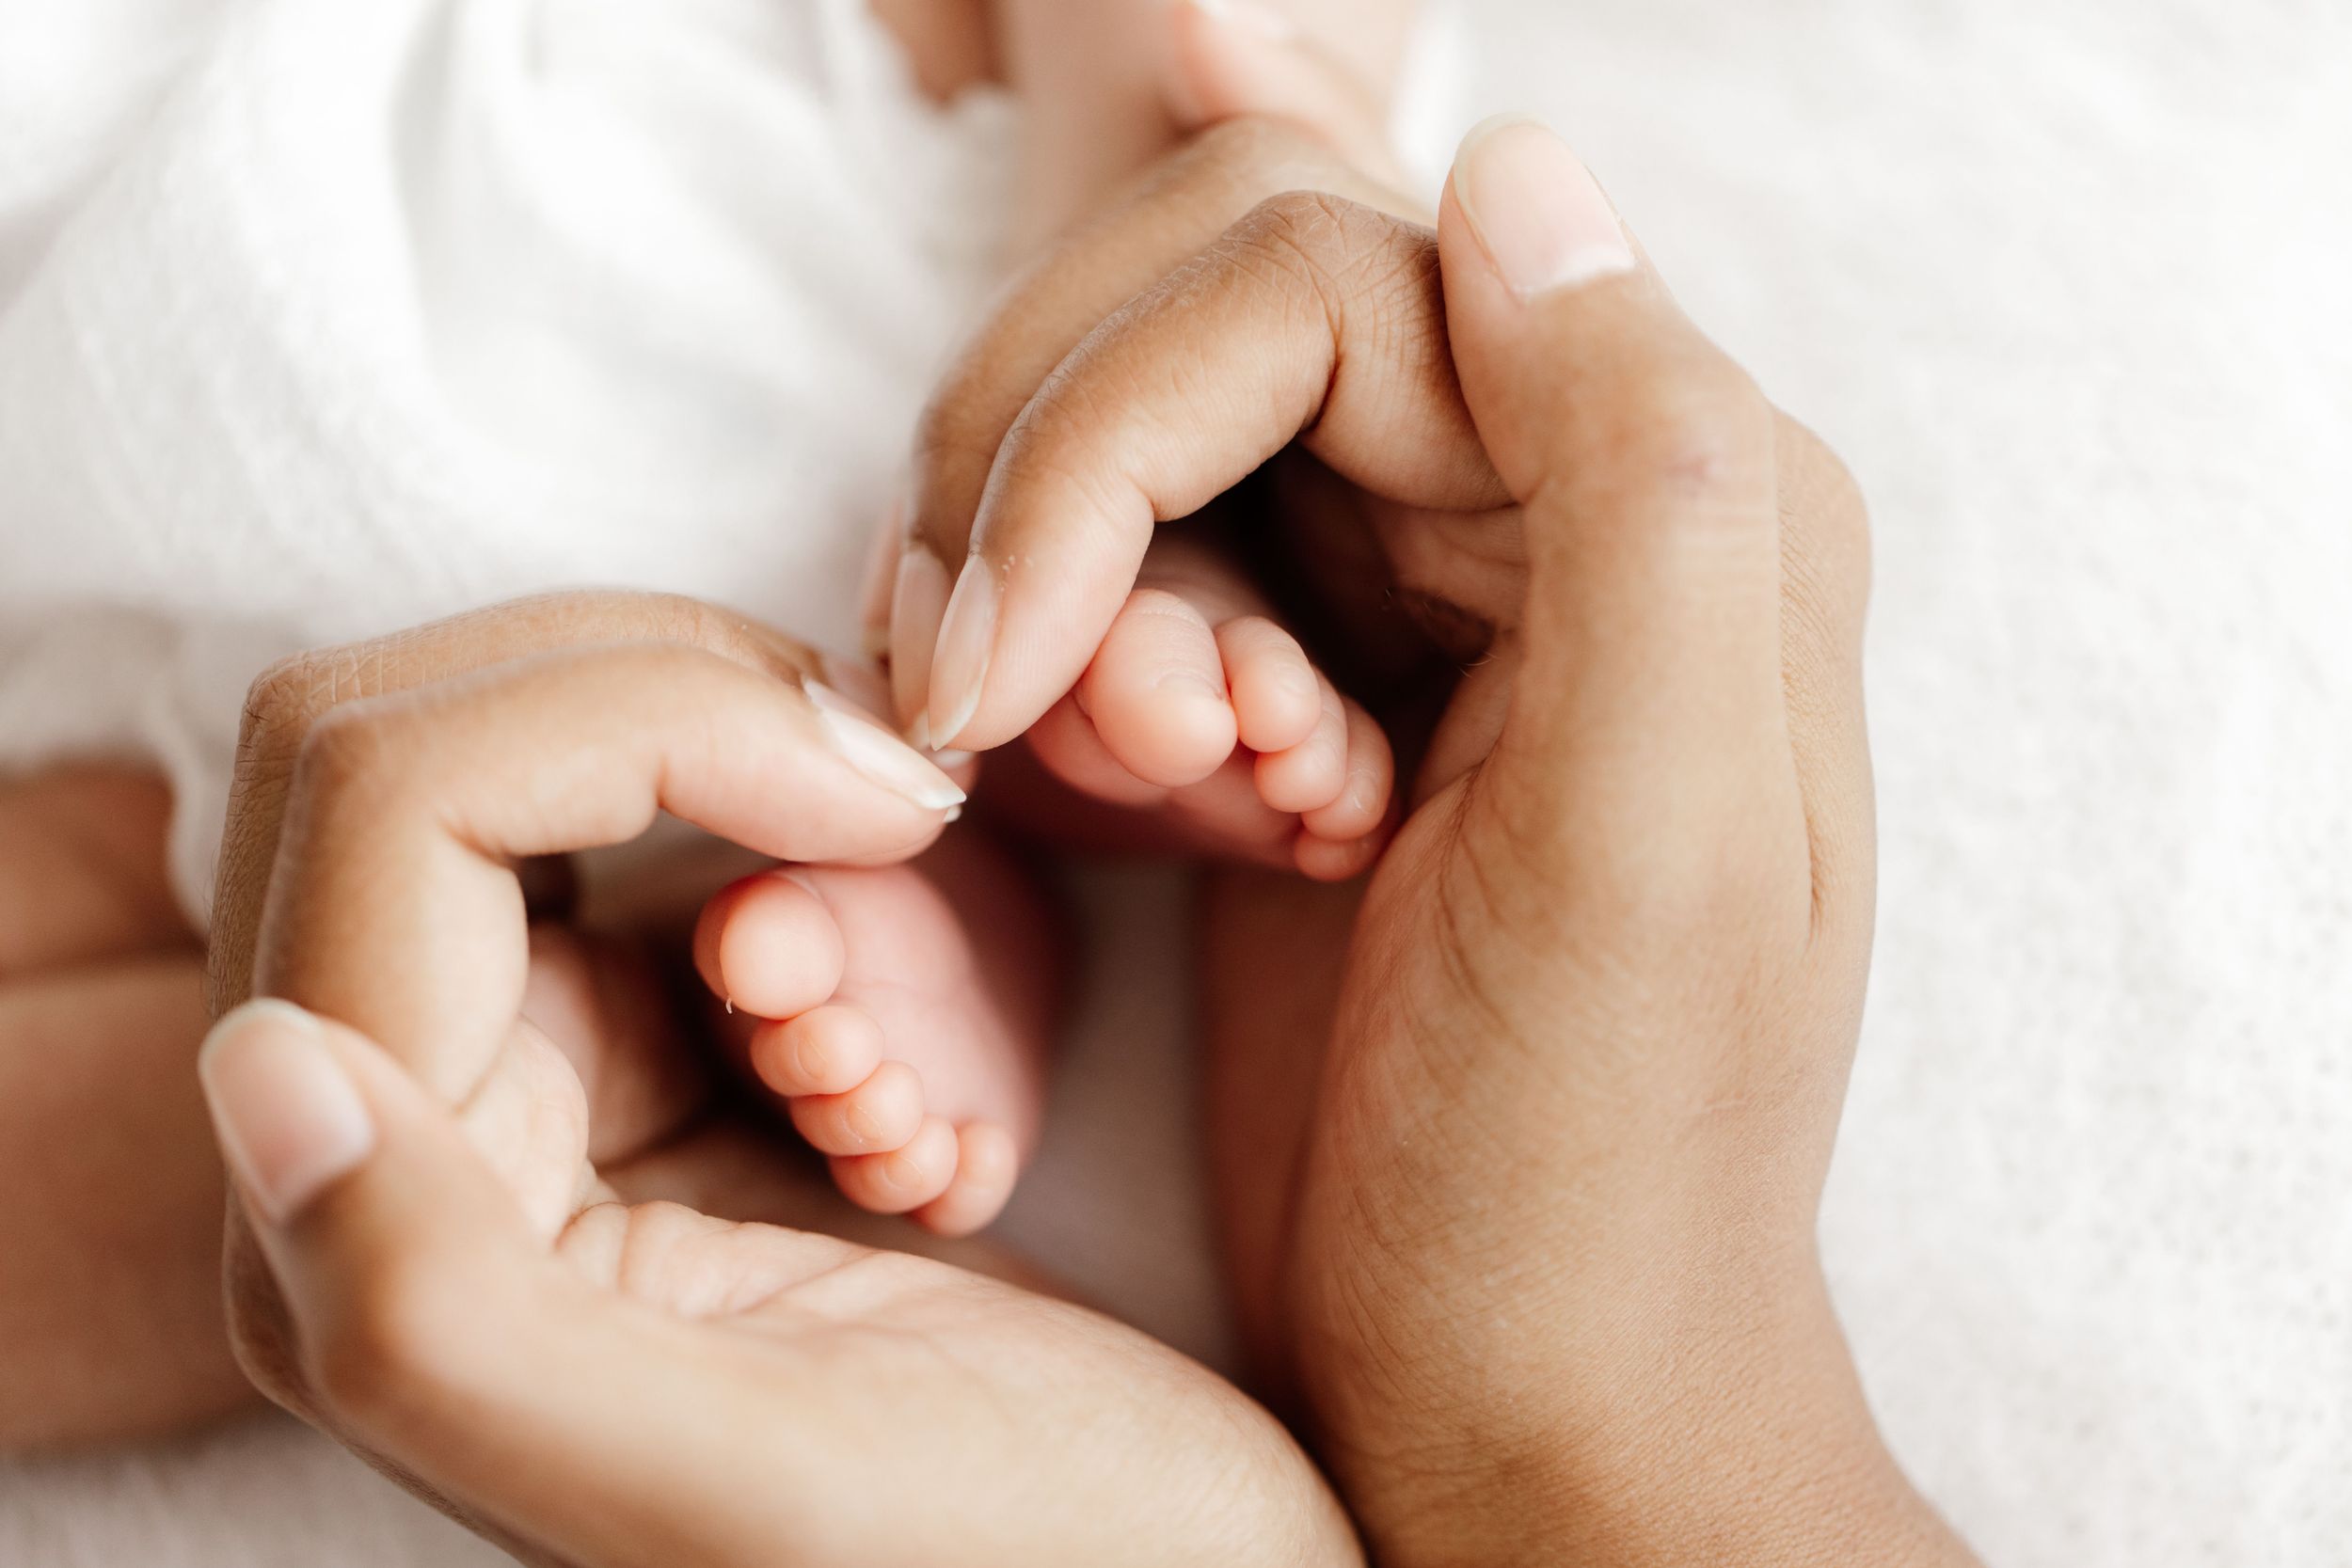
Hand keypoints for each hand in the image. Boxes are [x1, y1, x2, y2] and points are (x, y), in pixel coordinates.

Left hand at [202, 590, 1355, 1566]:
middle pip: (426, 744)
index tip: (898, 794)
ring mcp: (525, 1101)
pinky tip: (915, 995)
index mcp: (379, 1255)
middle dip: (683, 710)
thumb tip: (257, 1064)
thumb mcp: (744, 1479)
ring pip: (546, 768)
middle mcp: (410, 1159)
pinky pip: (666, 846)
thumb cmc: (1032, 1553)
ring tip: (924, 955)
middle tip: (909, 798)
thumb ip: (440, 1315)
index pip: (400, 809)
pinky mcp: (646, 1071)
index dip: (642, 717)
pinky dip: (805, 847)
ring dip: (755, 782)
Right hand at [891, 117, 1978, 1564]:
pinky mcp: (1300, 690)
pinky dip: (1044, 649)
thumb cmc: (1592, 1174)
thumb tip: (1517, 173)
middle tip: (985, 720)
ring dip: (1038, 587)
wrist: (1522, 1401)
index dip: (1099, 433)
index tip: (984, 676)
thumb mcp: (1654, 845)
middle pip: (1197, 311)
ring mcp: (1411, 590)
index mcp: (1667, 491)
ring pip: (1128, 431)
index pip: (1309, 282)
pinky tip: (1078, 780)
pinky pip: (1115, 563)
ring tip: (1078, 779)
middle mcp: (1548, 498)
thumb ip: (1643, 482)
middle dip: (1045, 496)